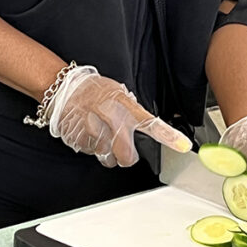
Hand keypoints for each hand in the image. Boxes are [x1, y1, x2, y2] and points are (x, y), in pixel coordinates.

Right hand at [47, 66, 191, 167]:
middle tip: (122, 147)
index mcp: (123, 106)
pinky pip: (91, 153)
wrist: (63, 90)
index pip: (150, 123)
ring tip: (99, 131)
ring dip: (106, 150)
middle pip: (127, 156)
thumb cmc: (92, 89)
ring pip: (107, 157)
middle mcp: (110, 120)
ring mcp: (94, 133)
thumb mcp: (117, 92)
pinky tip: (87, 131)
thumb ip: (131, 109)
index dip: (168, 136)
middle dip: (127, 157)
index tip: (183, 146)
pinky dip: (91, 146)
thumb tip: (144, 122)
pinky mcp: (79, 142)